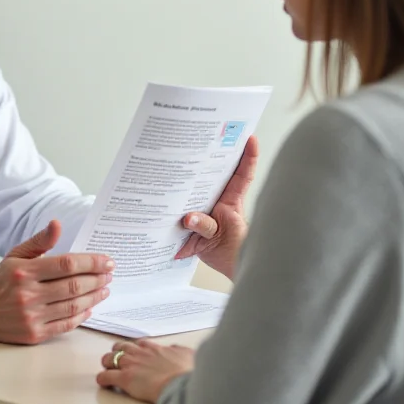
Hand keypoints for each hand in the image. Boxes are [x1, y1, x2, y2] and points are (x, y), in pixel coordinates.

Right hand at [0, 220, 113, 343]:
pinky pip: (65, 325)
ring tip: (104, 288)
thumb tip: (57, 224)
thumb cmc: (1, 280)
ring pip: (73, 306)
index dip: (91, 262)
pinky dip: (81, 316)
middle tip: (110, 274)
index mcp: (24, 271)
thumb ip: (40, 241)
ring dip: (94, 297)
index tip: (107, 260)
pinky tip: (90, 307)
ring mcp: (31, 317)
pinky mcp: (33, 335)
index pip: (66, 264)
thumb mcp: (16, 254)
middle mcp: (28, 295)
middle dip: (97, 279)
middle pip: (73, 286)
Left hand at [97, 340, 194, 403]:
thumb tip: (178, 351)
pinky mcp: (124, 378)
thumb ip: (179, 352)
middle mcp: (139, 353)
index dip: (135, 349)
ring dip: (108, 363)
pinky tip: (102, 382)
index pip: (139, 344)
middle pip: (121, 347)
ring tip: (108, 368)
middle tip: (118, 360)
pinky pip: (106, 376)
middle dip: (118, 353)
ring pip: (110, 358)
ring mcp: (130, 365)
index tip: (136, 354)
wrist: (180, 383)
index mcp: (154, 348)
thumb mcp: (187, 355)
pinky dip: (103, 379)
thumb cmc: (186, 372)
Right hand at [174, 135, 257, 279]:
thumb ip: (205, 227)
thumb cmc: (235, 251)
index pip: (243, 175)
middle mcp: (217, 201)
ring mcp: (204, 210)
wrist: (228, 269)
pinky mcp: (191, 223)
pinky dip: (167, 210)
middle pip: (213, 173)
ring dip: (182, 180)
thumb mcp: (221, 238)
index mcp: (231, 201)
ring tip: (170, 161)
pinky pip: (178, 212)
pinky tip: (155, 199)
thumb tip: (188, 218)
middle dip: (209, 153)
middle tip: (202, 135)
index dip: (248, 155)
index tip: (249, 137)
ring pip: (192, 189)